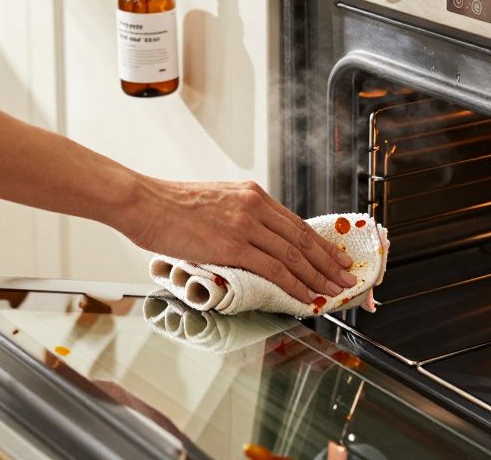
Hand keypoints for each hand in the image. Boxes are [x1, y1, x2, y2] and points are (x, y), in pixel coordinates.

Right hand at [118, 177, 356, 303]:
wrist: (144, 202)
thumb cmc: (169, 206)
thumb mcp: (213, 201)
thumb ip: (236, 216)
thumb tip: (250, 241)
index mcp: (251, 194)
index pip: (295, 222)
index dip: (320, 243)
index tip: (336, 256)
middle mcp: (254, 206)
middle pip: (302, 238)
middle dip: (328, 261)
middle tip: (346, 276)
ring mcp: (245, 225)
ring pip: (293, 255)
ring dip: (318, 276)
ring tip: (333, 291)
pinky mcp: (232, 245)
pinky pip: (273, 269)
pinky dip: (294, 285)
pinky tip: (306, 296)